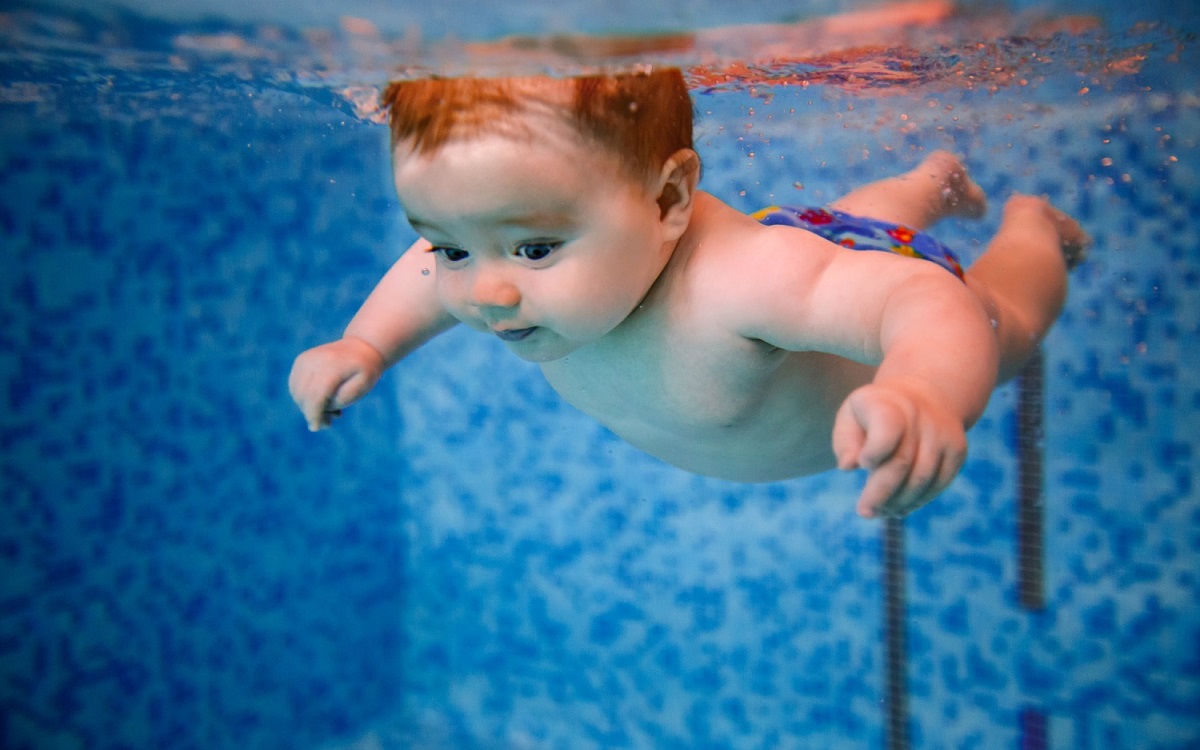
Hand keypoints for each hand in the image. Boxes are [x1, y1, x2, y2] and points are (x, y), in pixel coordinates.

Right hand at [288, 337, 385, 430]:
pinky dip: (305, 397)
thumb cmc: (364, 371)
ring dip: (309, 406)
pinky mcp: (300, 361)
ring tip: (331, 410)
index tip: (317, 427)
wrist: (362, 347)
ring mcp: (305, 359)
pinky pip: (295, 386)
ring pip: (296, 392)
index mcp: (332, 366)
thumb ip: (339, 400)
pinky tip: (323, 399)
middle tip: (329, 421)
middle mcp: (314, 360)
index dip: (313, 414)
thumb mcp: (361, 387)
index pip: (315, 395)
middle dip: (312, 412)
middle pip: (303, 395)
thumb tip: (316, 412)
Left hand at [831, 381, 967, 518]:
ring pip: (922, 478)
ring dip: (899, 502)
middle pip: (901, 463)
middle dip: (880, 494)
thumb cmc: (875, 412)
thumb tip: (848, 466)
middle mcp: (920, 417)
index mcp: (888, 404)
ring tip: (881, 512)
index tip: (863, 464)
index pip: (887, 430)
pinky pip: (939, 482)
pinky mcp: (957, 449)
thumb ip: (845, 441)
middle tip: (865, 512)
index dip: (875, 452)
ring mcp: (942, 433)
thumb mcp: (852, 416)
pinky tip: (901, 507)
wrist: (921, 395)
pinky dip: (919, 500)